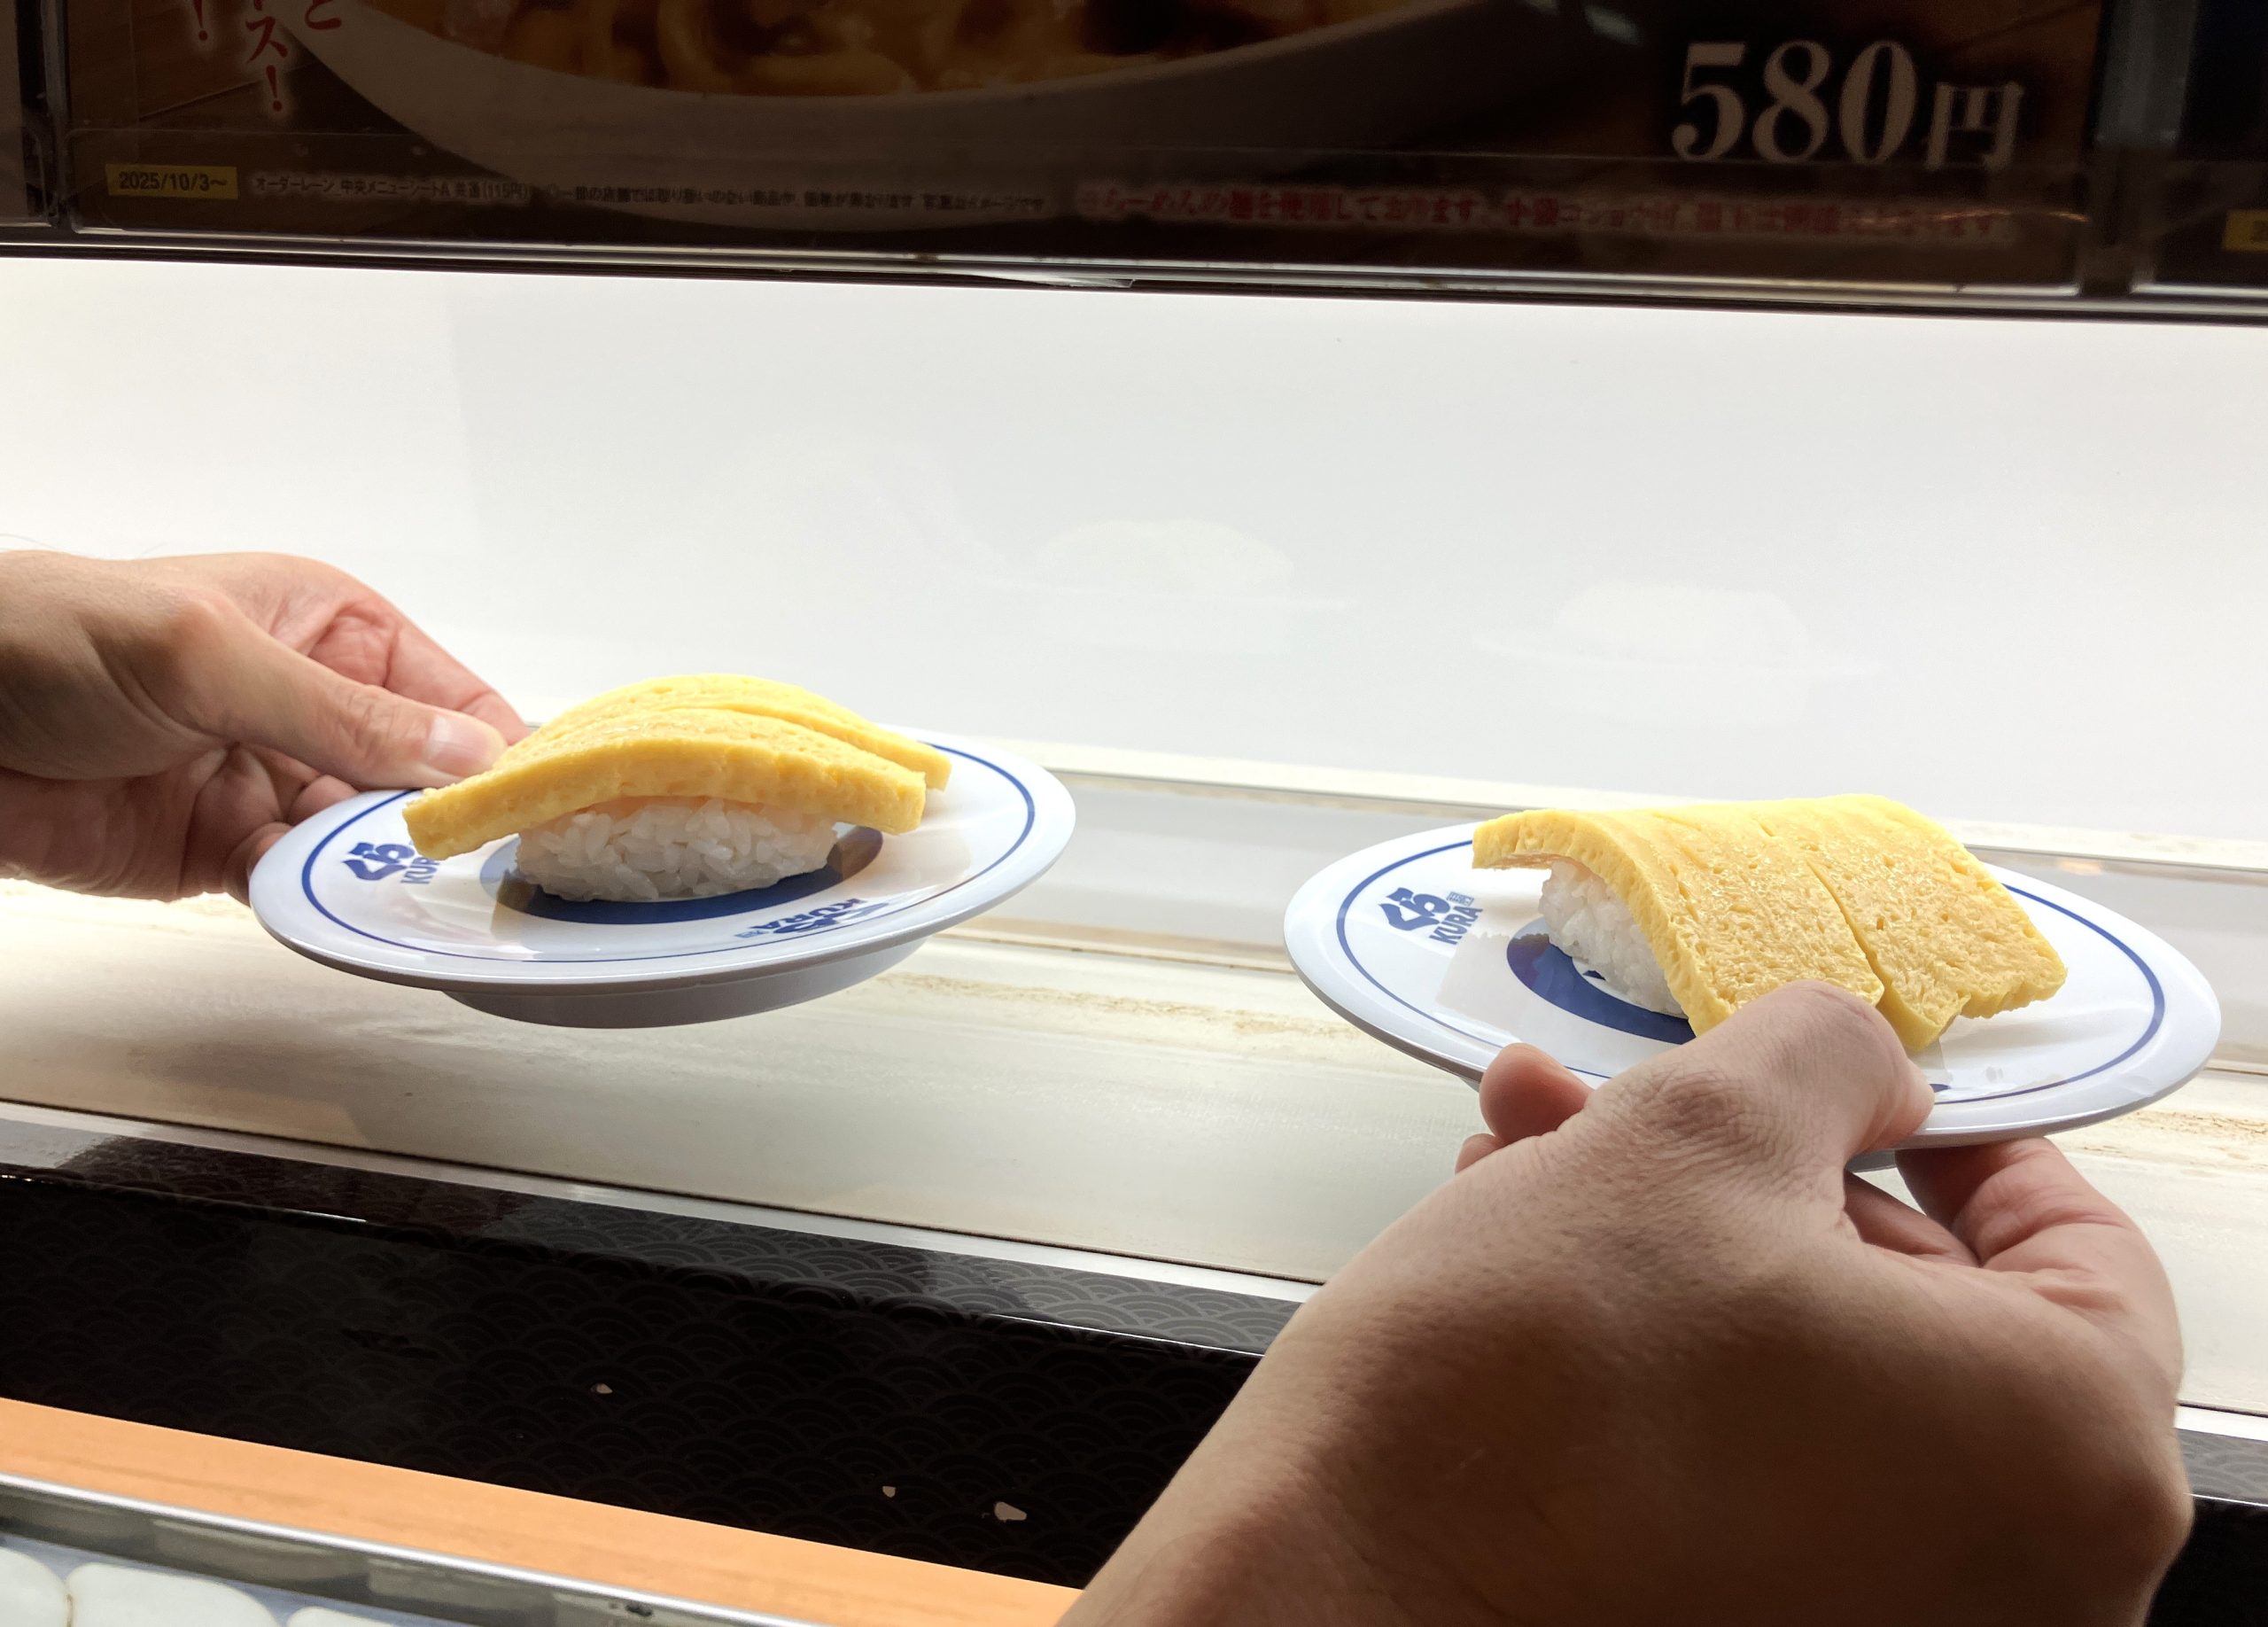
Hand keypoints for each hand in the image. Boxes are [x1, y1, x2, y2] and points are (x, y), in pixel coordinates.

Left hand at [0, 550, 524, 901]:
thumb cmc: (49, 639)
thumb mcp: (209, 656)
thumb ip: (341, 713)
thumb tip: (464, 755)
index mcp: (331, 628)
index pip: (451, 697)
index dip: (498, 751)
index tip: (534, 808)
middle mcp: (314, 705)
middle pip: (423, 779)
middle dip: (449, 823)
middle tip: (480, 869)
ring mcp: (272, 780)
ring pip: (368, 840)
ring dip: (386, 869)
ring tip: (412, 896)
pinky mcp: (227, 850)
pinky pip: (302, 884)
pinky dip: (322, 902)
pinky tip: (338, 911)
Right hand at [1067, 984, 2188, 1626]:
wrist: (1346, 1581)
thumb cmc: (1534, 1379)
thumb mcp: (1696, 1128)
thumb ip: (1829, 1056)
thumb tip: (1865, 1072)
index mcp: (2063, 1455)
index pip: (2081, 1246)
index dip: (1953, 1133)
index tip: (1858, 1091)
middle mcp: (2018, 1586)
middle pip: (1925, 1317)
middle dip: (1763, 1180)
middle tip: (1644, 1099)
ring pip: (1818, 1386)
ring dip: (1688, 1249)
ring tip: (1542, 1153)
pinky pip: (1759, 1474)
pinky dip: (1672, 1364)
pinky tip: (1535, 1256)